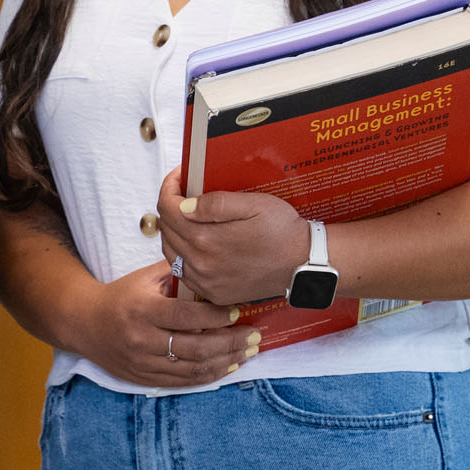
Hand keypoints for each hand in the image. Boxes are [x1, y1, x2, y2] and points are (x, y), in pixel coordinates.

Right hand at [71, 257, 252, 387]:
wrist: (84, 323)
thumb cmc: (121, 296)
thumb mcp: (144, 278)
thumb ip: (177, 272)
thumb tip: (213, 266)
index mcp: (142, 310)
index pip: (185, 316)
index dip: (214, 316)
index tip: (238, 311)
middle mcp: (142, 339)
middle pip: (194, 347)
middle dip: (230, 343)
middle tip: (254, 336)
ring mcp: (142, 362)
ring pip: (192, 369)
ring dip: (226, 362)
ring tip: (248, 352)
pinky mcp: (144, 378)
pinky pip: (183, 381)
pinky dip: (209, 376)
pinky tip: (228, 367)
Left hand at [157, 170, 312, 309]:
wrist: (304, 265)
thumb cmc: (283, 232)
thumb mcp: (254, 205)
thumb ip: (215, 203)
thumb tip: (183, 205)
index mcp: (207, 239)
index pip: (167, 208)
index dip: (169, 186)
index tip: (181, 176)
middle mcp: (200, 263)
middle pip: (166, 229)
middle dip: (170, 206)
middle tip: (185, 193)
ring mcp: (205, 281)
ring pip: (170, 252)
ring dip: (173, 231)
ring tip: (187, 217)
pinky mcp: (213, 293)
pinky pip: (183, 272)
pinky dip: (182, 254)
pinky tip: (196, 243)